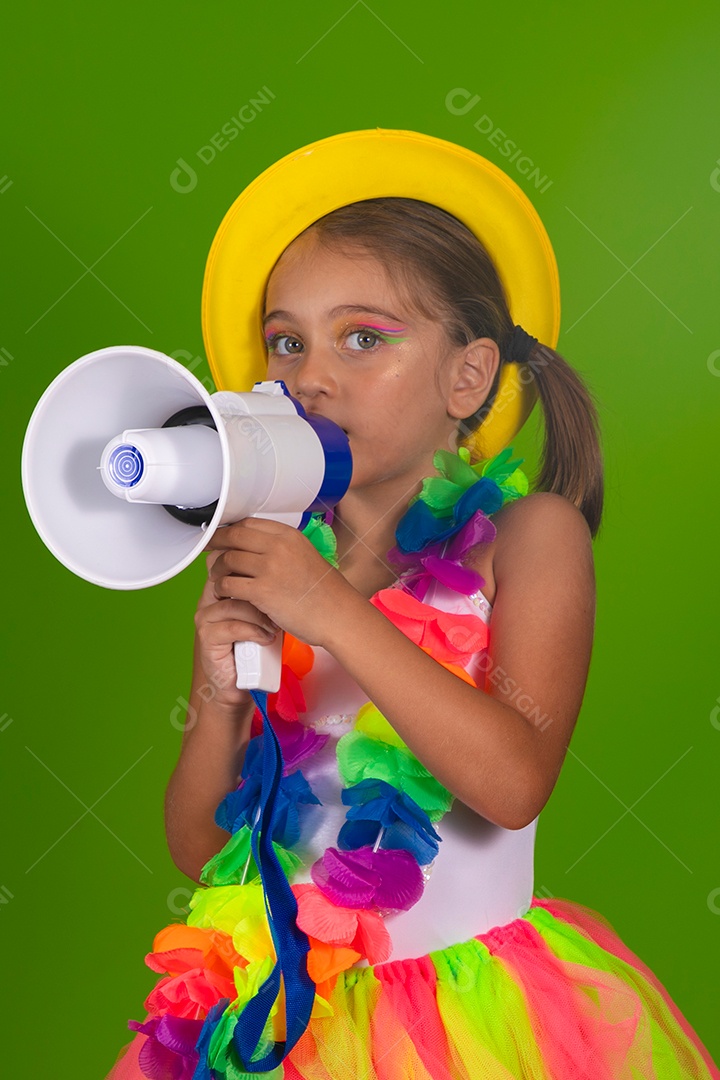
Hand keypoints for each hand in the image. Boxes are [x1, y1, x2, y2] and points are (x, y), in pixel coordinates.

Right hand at [193, 556, 279, 708]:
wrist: (241, 682)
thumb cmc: (255, 646)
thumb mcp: (265, 614)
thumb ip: (268, 593)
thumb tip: (292, 572)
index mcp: (222, 588)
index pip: (231, 565)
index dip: (252, 566)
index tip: (276, 573)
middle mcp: (209, 599)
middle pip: (230, 580)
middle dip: (259, 589)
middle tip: (280, 601)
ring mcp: (206, 617)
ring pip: (234, 604)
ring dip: (260, 615)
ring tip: (275, 626)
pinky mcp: (207, 637)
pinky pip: (232, 627)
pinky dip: (254, 632)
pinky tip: (266, 638)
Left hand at [204, 517, 353, 647]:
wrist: (337, 615)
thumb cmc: (323, 591)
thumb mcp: (304, 556)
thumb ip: (279, 548)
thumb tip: (250, 546)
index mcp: (288, 535)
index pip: (248, 523)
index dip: (228, 529)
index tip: (219, 536)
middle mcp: (278, 547)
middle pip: (233, 536)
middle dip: (215, 543)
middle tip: (207, 551)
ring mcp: (269, 568)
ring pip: (227, 560)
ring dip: (216, 569)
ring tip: (217, 578)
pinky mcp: (262, 592)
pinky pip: (229, 584)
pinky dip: (221, 589)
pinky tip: (224, 594)